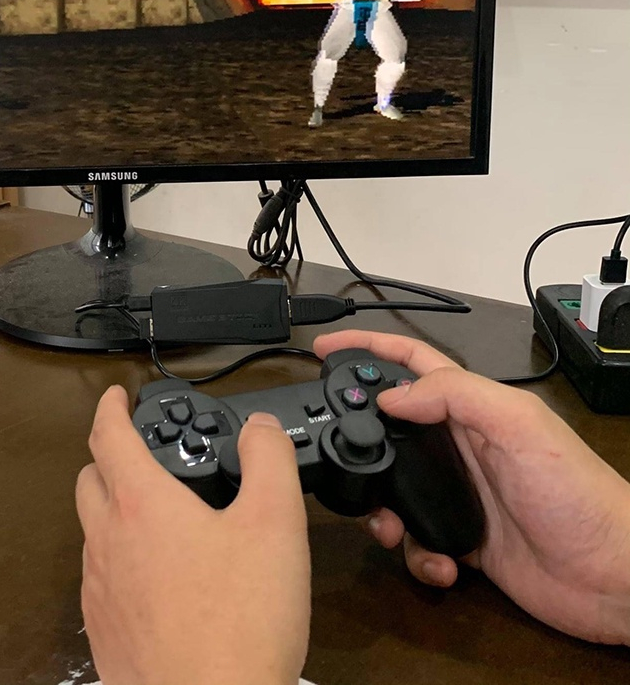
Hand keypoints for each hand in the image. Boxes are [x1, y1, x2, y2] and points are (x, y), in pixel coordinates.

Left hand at [76, 385, 310, 684]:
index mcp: (141, 504)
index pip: (107, 434)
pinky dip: (118, 557)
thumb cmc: (240, 621)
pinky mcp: (103, 631)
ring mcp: (99, 589)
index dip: (111, 406)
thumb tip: (261, 427)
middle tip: (144, 455)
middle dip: (110, 457)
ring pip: (92, 529)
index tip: (117, 395)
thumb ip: (269, 461)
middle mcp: (108, 540)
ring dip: (114, 508)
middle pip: (90, 478)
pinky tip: (157, 577)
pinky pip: (99, 576)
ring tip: (159, 516)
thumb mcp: (275, 526)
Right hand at [314, 330, 629, 644]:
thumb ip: (455, 396)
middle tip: (335, 450)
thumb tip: (390, 396)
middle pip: (389, 426)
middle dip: (357, 436)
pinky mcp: (461, 540)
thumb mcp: (519, 426)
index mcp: (472, 407)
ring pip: (392, 488)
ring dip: (380, 508)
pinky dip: (417, 555)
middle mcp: (459, 445)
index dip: (367, 346)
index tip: (324, 347)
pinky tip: (441, 562)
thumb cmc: (577, 493)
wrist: (614, 579)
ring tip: (389, 526)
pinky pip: (416, 541)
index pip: (410, 361)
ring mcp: (458, 493)